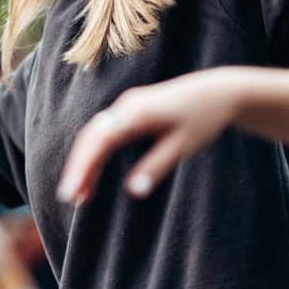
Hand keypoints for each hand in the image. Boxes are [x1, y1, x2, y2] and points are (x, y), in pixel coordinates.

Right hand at [57, 69, 240, 202]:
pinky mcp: (132, 110)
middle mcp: (126, 105)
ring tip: (79, 195)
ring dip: (86, 162)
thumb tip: (133, 191)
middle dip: (78, 167)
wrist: (218, 90)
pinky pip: (106, 132)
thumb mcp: (184, 145)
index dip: (82, 166)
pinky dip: (97, 153)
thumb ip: (157, 166)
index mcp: (137, 112)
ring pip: (97, 134)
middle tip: (69, 198)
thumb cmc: (204, 117)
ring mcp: (127, 106)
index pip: (100, 140)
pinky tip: (94, 175)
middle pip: (92, 136)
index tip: (72, 193)